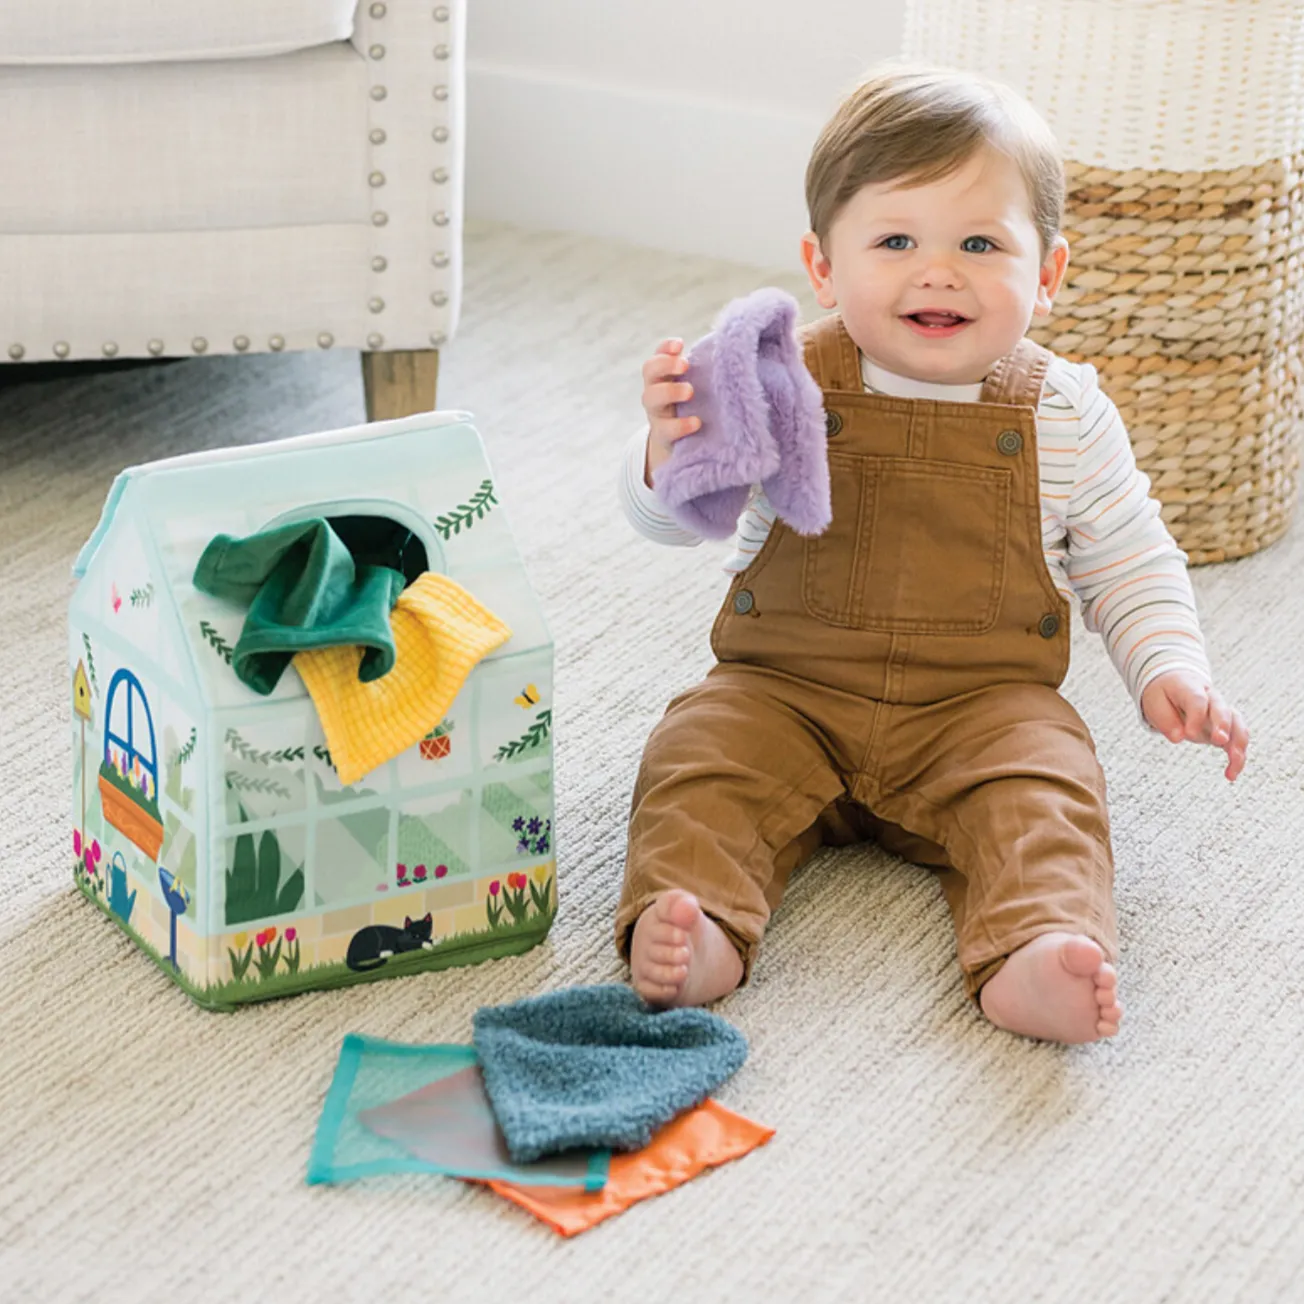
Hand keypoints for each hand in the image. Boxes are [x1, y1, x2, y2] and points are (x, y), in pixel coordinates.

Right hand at [641, 338, 700, 486]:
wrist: (690, 448)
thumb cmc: (701, 409)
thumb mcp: (703, 388)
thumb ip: (711, 371)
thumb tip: (737, 350)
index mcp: (666, 376)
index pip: (659, 355)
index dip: (665, 348)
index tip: (680, 344)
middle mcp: (657, 392)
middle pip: (649, 372)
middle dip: (665, 365)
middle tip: (685, 365)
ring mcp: (658, 415)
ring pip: (651, 399)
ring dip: (669, 391)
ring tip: (690, 392)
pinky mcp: (664, 437)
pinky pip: (666, 431)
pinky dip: (679, 426)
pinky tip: (696, 423)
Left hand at [1140, 670, 1248, 780]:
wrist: (1175, 684)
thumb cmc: (1164, 695)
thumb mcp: (1155, 703)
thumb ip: (1166, 719)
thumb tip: (1179, 738)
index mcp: (1191, 688)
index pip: (1197, 701)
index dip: (1195, 717)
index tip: (1189, 735)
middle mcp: (1212, 698)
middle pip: (1222, 710)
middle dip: (1223, 725)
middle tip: (1220, 741)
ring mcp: (1221, 711)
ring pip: (1237, 724)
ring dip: (1238, 743)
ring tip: (1234, 763)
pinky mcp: (1225, 727)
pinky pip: (1237, 740)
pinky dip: (1237, 756)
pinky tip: (1231, 774)